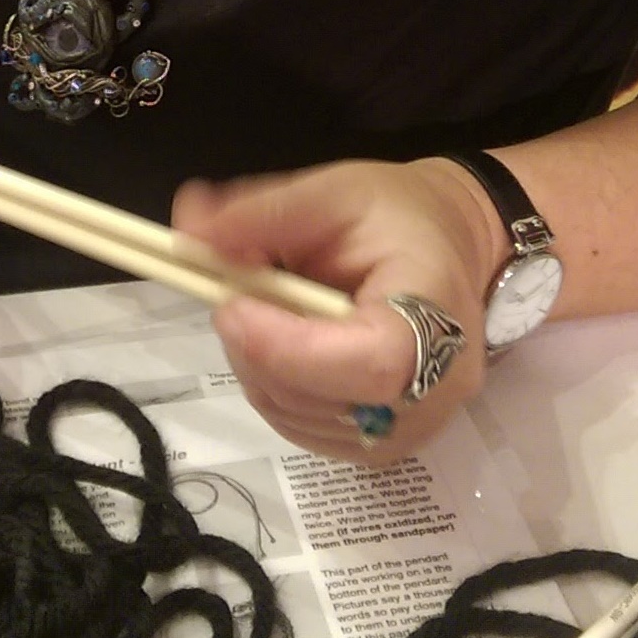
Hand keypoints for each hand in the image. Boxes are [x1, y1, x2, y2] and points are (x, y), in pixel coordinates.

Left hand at [172, 159, 506, 464]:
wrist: (450, 243)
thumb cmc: (397, 213)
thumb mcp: (331, 192)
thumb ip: (261, 215)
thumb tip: (186, 235)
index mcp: (437, 313)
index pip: (370, 362)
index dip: (289, 347)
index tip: (231, 306)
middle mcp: (437, 388)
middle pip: (329, 401)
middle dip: (259, 351)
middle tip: (232, 295)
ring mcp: (416, 427)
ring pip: (308, 423)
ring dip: (261, 370)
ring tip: (260, 313)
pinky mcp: (389, 444)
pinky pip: (313, 434)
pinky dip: (278, 390)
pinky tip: (281, 345)